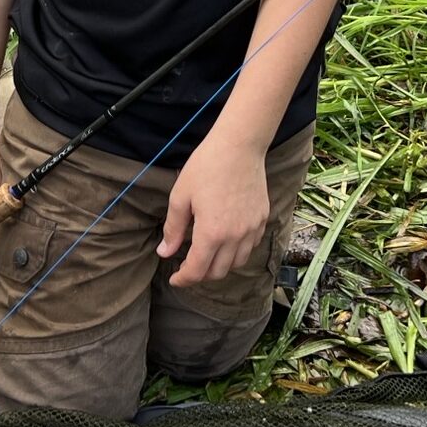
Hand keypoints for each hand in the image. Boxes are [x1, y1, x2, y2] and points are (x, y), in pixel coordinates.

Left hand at [158, 134, 269, 287]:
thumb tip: (165, 252)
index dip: (183, 279)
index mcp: (212, 233)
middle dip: (200, 275)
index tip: (174, 279)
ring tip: (206, 257)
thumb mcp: (180, 197)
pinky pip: (250, 247)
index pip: (197, 270)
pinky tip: (226, 241)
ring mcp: (251, 229)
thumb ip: (174, 229)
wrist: (239, 146)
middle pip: (218, 272)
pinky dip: (236, 252)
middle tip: (187, 268)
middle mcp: (235, 237)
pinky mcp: (262, 219)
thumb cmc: (206, 167)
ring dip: (219, 266)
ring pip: (236, 263)